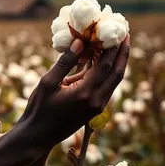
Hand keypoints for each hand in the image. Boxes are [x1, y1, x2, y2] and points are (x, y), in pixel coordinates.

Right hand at [20, 35, 130, 149]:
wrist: (38, 136)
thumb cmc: (39, 108)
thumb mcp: (48, 82)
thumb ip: (66, 62)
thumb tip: (80, 42)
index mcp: (85, 94)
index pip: (105, 65)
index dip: (112, 47)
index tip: (116, 29)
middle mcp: (96, 101)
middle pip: (117, 73)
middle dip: (123, 52)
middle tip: (125, 33)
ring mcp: (97, 107)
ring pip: (114, 81)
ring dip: (118, 62)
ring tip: (118, 44)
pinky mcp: (94, 110)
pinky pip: (107, 87)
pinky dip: (108, 72)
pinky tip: (103, 60)